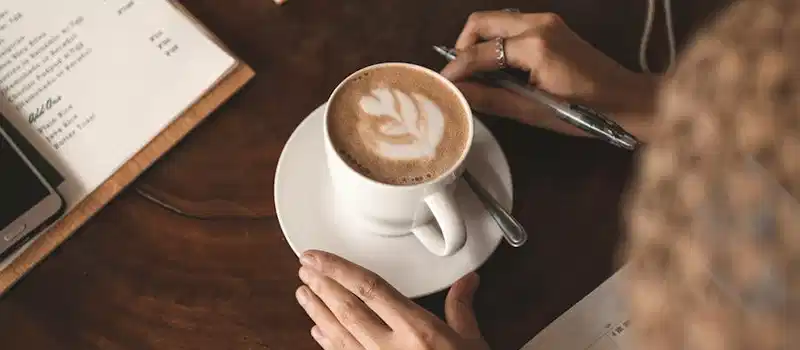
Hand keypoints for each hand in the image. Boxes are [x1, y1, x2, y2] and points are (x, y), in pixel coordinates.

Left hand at [295, 250, 489, 349]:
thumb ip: (461, 309)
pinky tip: (318, 331)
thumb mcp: (471, 343)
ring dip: (317, 311)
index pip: (369, 288)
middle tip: (305, 269)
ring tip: (303, 294)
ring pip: (338, 334)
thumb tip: (467, 281)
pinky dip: (328, 343)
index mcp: (417, 330)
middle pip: (347, 309)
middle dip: (322, 286)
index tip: (316, 257)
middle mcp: (391, 348)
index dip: (338, 269)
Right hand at [441, 11, 657, 140]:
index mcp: (535, 46)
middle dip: (463, 46)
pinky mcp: (552, 25)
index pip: (480, 52)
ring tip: (477, 74)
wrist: (629, 100)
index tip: (441, 85)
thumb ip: (492, 99)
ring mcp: (547, 21)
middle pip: (482, 22)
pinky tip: (499, 68)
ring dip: (480, 43)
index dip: (456, 69)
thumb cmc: (587, 112)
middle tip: (459, 75)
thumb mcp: (534, 111)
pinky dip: (497, 42)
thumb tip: (458, 94)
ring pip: (496, 21)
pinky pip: (512, 26)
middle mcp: (538, 24)